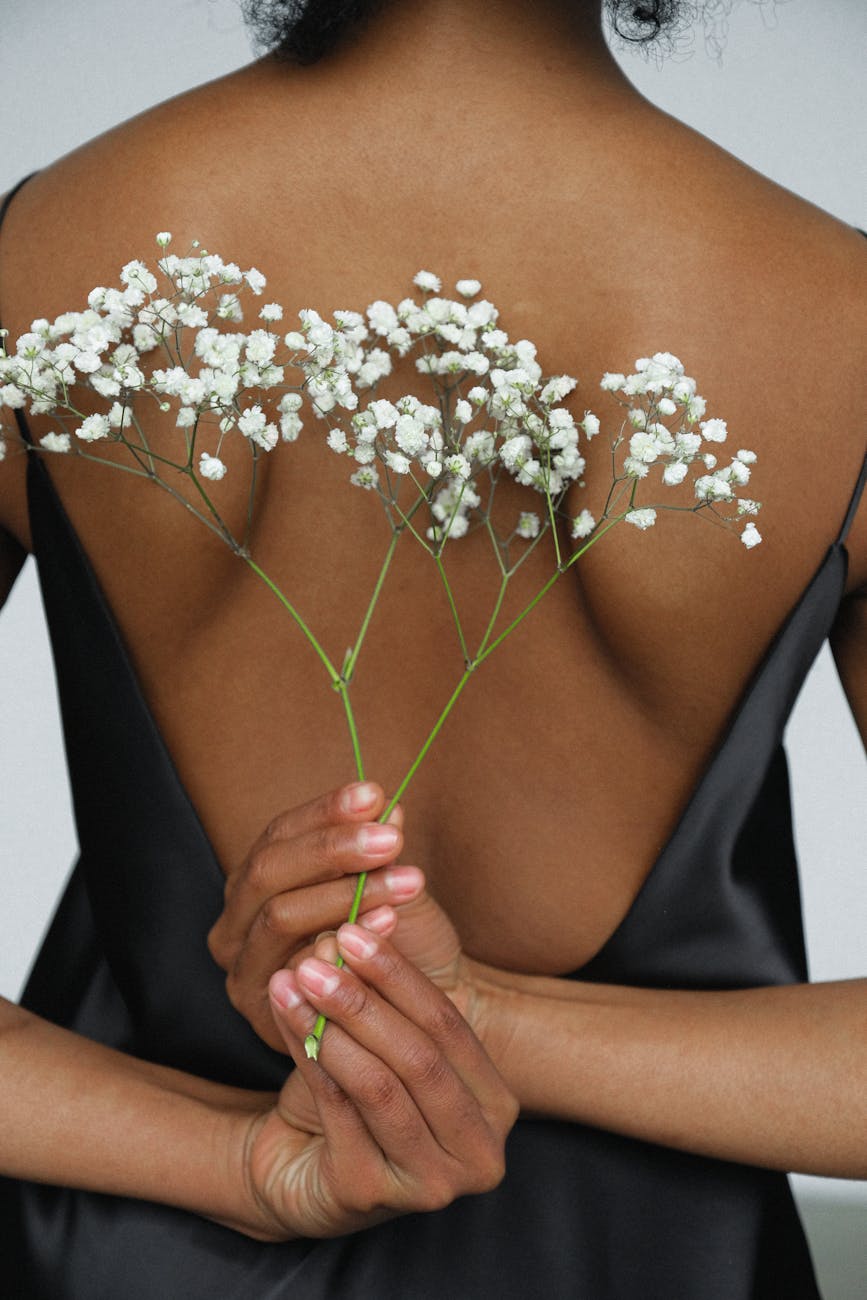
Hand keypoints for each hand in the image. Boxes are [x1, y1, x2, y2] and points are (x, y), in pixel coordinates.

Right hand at [208, 782, 469, 1050]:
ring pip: (280, 916)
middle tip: (390, 839)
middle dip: (332, 849)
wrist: (411, 1015)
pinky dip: (345, 939)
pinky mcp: (262, 1011)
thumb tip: (385, 807)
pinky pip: (298, 967)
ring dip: (346, 893)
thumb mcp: (387, 884)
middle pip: (268, 870)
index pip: (280, 833)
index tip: (373, 794)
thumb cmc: (395, 941)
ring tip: (404, 880)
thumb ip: (380, 850)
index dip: (324, 811)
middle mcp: (237, 921)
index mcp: (257, 880)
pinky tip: (387, 921)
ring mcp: (243, 968)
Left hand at [237, 923, 518, 1239]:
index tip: (354, 928)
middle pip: (419, 1058)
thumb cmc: (359, 1093)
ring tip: (296, 979)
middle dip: (364, 1000)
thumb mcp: (388, 1040)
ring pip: (380, 1086)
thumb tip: (361, 921)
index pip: (449, 1026)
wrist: (302, 1165)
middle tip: (320, 956)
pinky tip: (283, 1016)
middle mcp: (478, 1154)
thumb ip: (388, 994)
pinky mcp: (372, 1197)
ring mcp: (429, 1185)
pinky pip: (338, 1112)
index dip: (399, 974)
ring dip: (332, 1024)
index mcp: (497, 1106)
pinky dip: (308, 1055)